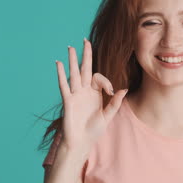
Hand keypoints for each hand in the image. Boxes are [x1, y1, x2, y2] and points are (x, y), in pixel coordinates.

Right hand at [55, 38, 127, 153]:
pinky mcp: (68, 101)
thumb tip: (124, 89)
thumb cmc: (94, 130)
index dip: (106, 81)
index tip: (111, 92)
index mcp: (95, 93)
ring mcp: (75, 95)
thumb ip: (115, 103)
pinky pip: (64, 85)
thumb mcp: (108, 115)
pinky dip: (61, 74)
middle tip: (85, 40)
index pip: (98, 78)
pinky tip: (59, 63)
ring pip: (74, 74)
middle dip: (86, 55)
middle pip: (85, 69)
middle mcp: (84, 91)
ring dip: (72, 60)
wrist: (81, 142)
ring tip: (70, 47)